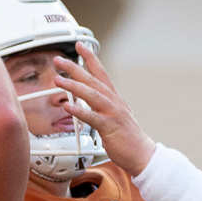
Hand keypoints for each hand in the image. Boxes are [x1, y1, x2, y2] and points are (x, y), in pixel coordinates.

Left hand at [53, 43, 156, 175]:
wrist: (142, 154)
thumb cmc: (127, 138)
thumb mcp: (114, 116)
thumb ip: (99, 108)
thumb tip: (83, 102)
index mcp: (114, 99)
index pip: (101, 73)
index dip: (90, 58)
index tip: (80, 46)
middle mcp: (114, 102)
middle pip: (92, 80)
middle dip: (75, 68)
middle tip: (59, 60)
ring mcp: (113, 114)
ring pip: (92, 95)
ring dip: (74, 86)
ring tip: (58, 80)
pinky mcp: (110, 127)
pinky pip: (93, 118)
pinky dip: (80, 111)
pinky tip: (68, 106)